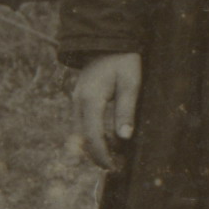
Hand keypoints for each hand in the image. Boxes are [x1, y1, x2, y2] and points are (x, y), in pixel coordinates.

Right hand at [73, 52, 142, 169]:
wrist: (108, 41)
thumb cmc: (123, 61)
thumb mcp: (130, 83)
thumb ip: (126, 110)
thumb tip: (124, 137)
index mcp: (91, 100)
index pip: (92, 136)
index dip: (102, 155)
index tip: (113, 167)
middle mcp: (79, 103)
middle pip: (82, 139)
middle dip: (96, 156)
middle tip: (115, 167)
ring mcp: (77, 101)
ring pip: (80, 133)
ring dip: (94, 147)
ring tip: (114, 156)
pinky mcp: (80, 100)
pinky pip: (82, 124)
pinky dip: (92, 136)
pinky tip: (108, 140)